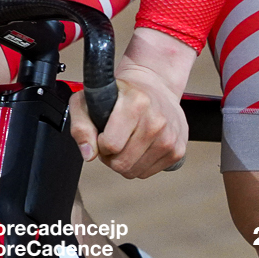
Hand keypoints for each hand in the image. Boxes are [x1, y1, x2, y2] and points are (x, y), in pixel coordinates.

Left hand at [70, 27, 194, 177]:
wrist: (154, 84)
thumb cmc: (121, 92)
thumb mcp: (90, 99)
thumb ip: (81, 126)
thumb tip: (88, 154)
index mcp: (136, 104)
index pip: (111, 145)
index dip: (100, 144)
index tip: (103, 134)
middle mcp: (156, 121)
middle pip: (122, 163)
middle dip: (111, 157)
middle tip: (113, 140)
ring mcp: (169, 137)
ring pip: (135, 172)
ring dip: (125, 161)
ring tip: (126, 142)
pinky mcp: (178, 150)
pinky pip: (148, 173)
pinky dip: (139, 164)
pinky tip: (139, 146)